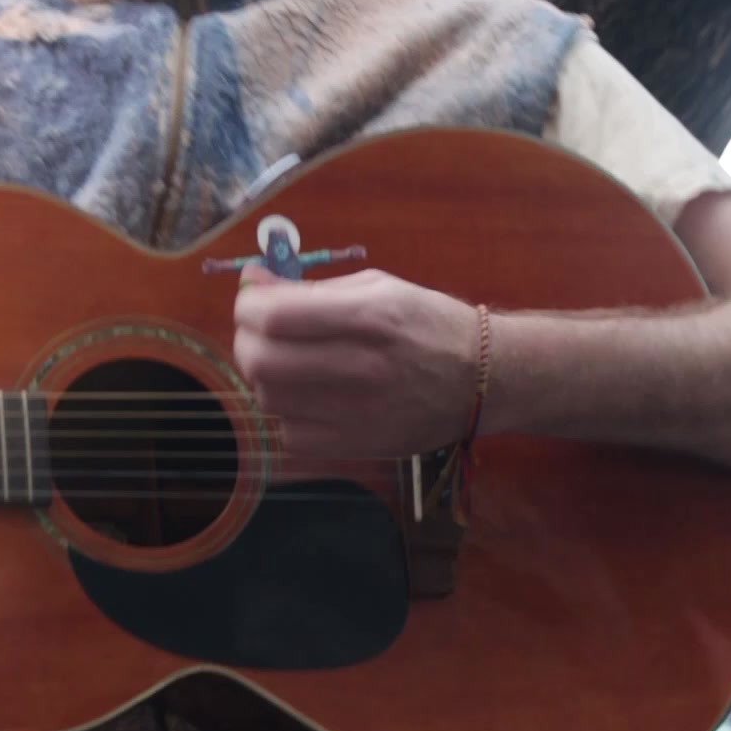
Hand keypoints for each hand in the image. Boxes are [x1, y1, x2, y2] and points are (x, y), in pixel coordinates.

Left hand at [232, 266, 479, 461]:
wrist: (484, 380)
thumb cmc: (429, 324)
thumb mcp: (379, 288)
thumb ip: (312, 289)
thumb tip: (252, 284)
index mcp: (369, 316)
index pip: (274, 316)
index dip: (247, 306)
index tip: (252, 302)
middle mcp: (362, 366)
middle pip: (262, 362)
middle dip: (246, 342)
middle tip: (259, 334)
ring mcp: (359, 413)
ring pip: (269, 400)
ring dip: (264, 378)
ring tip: (286, 364)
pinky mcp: (358, 446)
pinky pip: (290, 436)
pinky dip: (286, 415)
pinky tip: (307, 400)